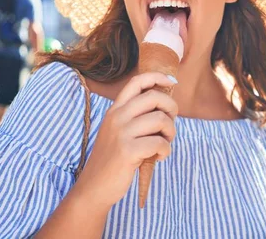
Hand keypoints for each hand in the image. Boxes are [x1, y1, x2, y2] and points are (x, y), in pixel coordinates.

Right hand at [74, 72, 177, 208]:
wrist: (94, 187)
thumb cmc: (112, 160)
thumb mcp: (118, 131)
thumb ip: (135, 117)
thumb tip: (165, 104)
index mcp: (115, 110)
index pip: (136, 81)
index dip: (157, 77)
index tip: (171, 83)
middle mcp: (117, 117)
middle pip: (154, 97)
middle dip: (171, 109)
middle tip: (169, 126)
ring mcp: (121, 133)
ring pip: (161, 119)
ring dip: (170, 133)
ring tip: (164, 144)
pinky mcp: (127, 151)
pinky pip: (160, 143)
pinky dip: (166, 151)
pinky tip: (158, 158)